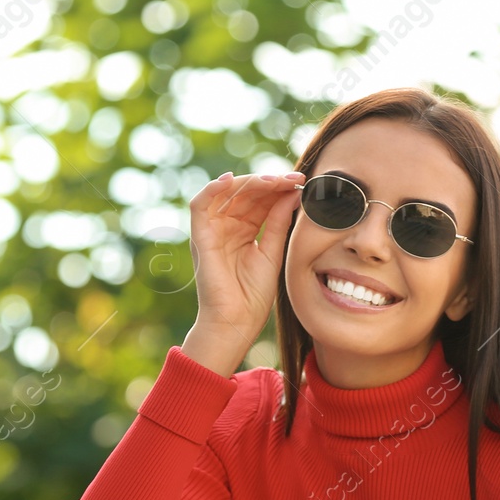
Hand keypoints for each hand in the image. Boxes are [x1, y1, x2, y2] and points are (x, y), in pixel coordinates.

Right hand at [186, 168, 306, 347]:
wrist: (237, 321)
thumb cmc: (253, 295)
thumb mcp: (272, 251)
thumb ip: (278, 221)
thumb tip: (292, 193)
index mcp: (244, 230)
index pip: (260, 199)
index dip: (279, 188)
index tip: (301, 181)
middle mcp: (227, 226)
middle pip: (246, 193)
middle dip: (269, 182)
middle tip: (293, 178)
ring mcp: (213, 230)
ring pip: (226, 193)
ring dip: (249, 182)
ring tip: (273, 180)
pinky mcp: (200, 237)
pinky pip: (199, 205)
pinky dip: (212, 189)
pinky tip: (231, 180)